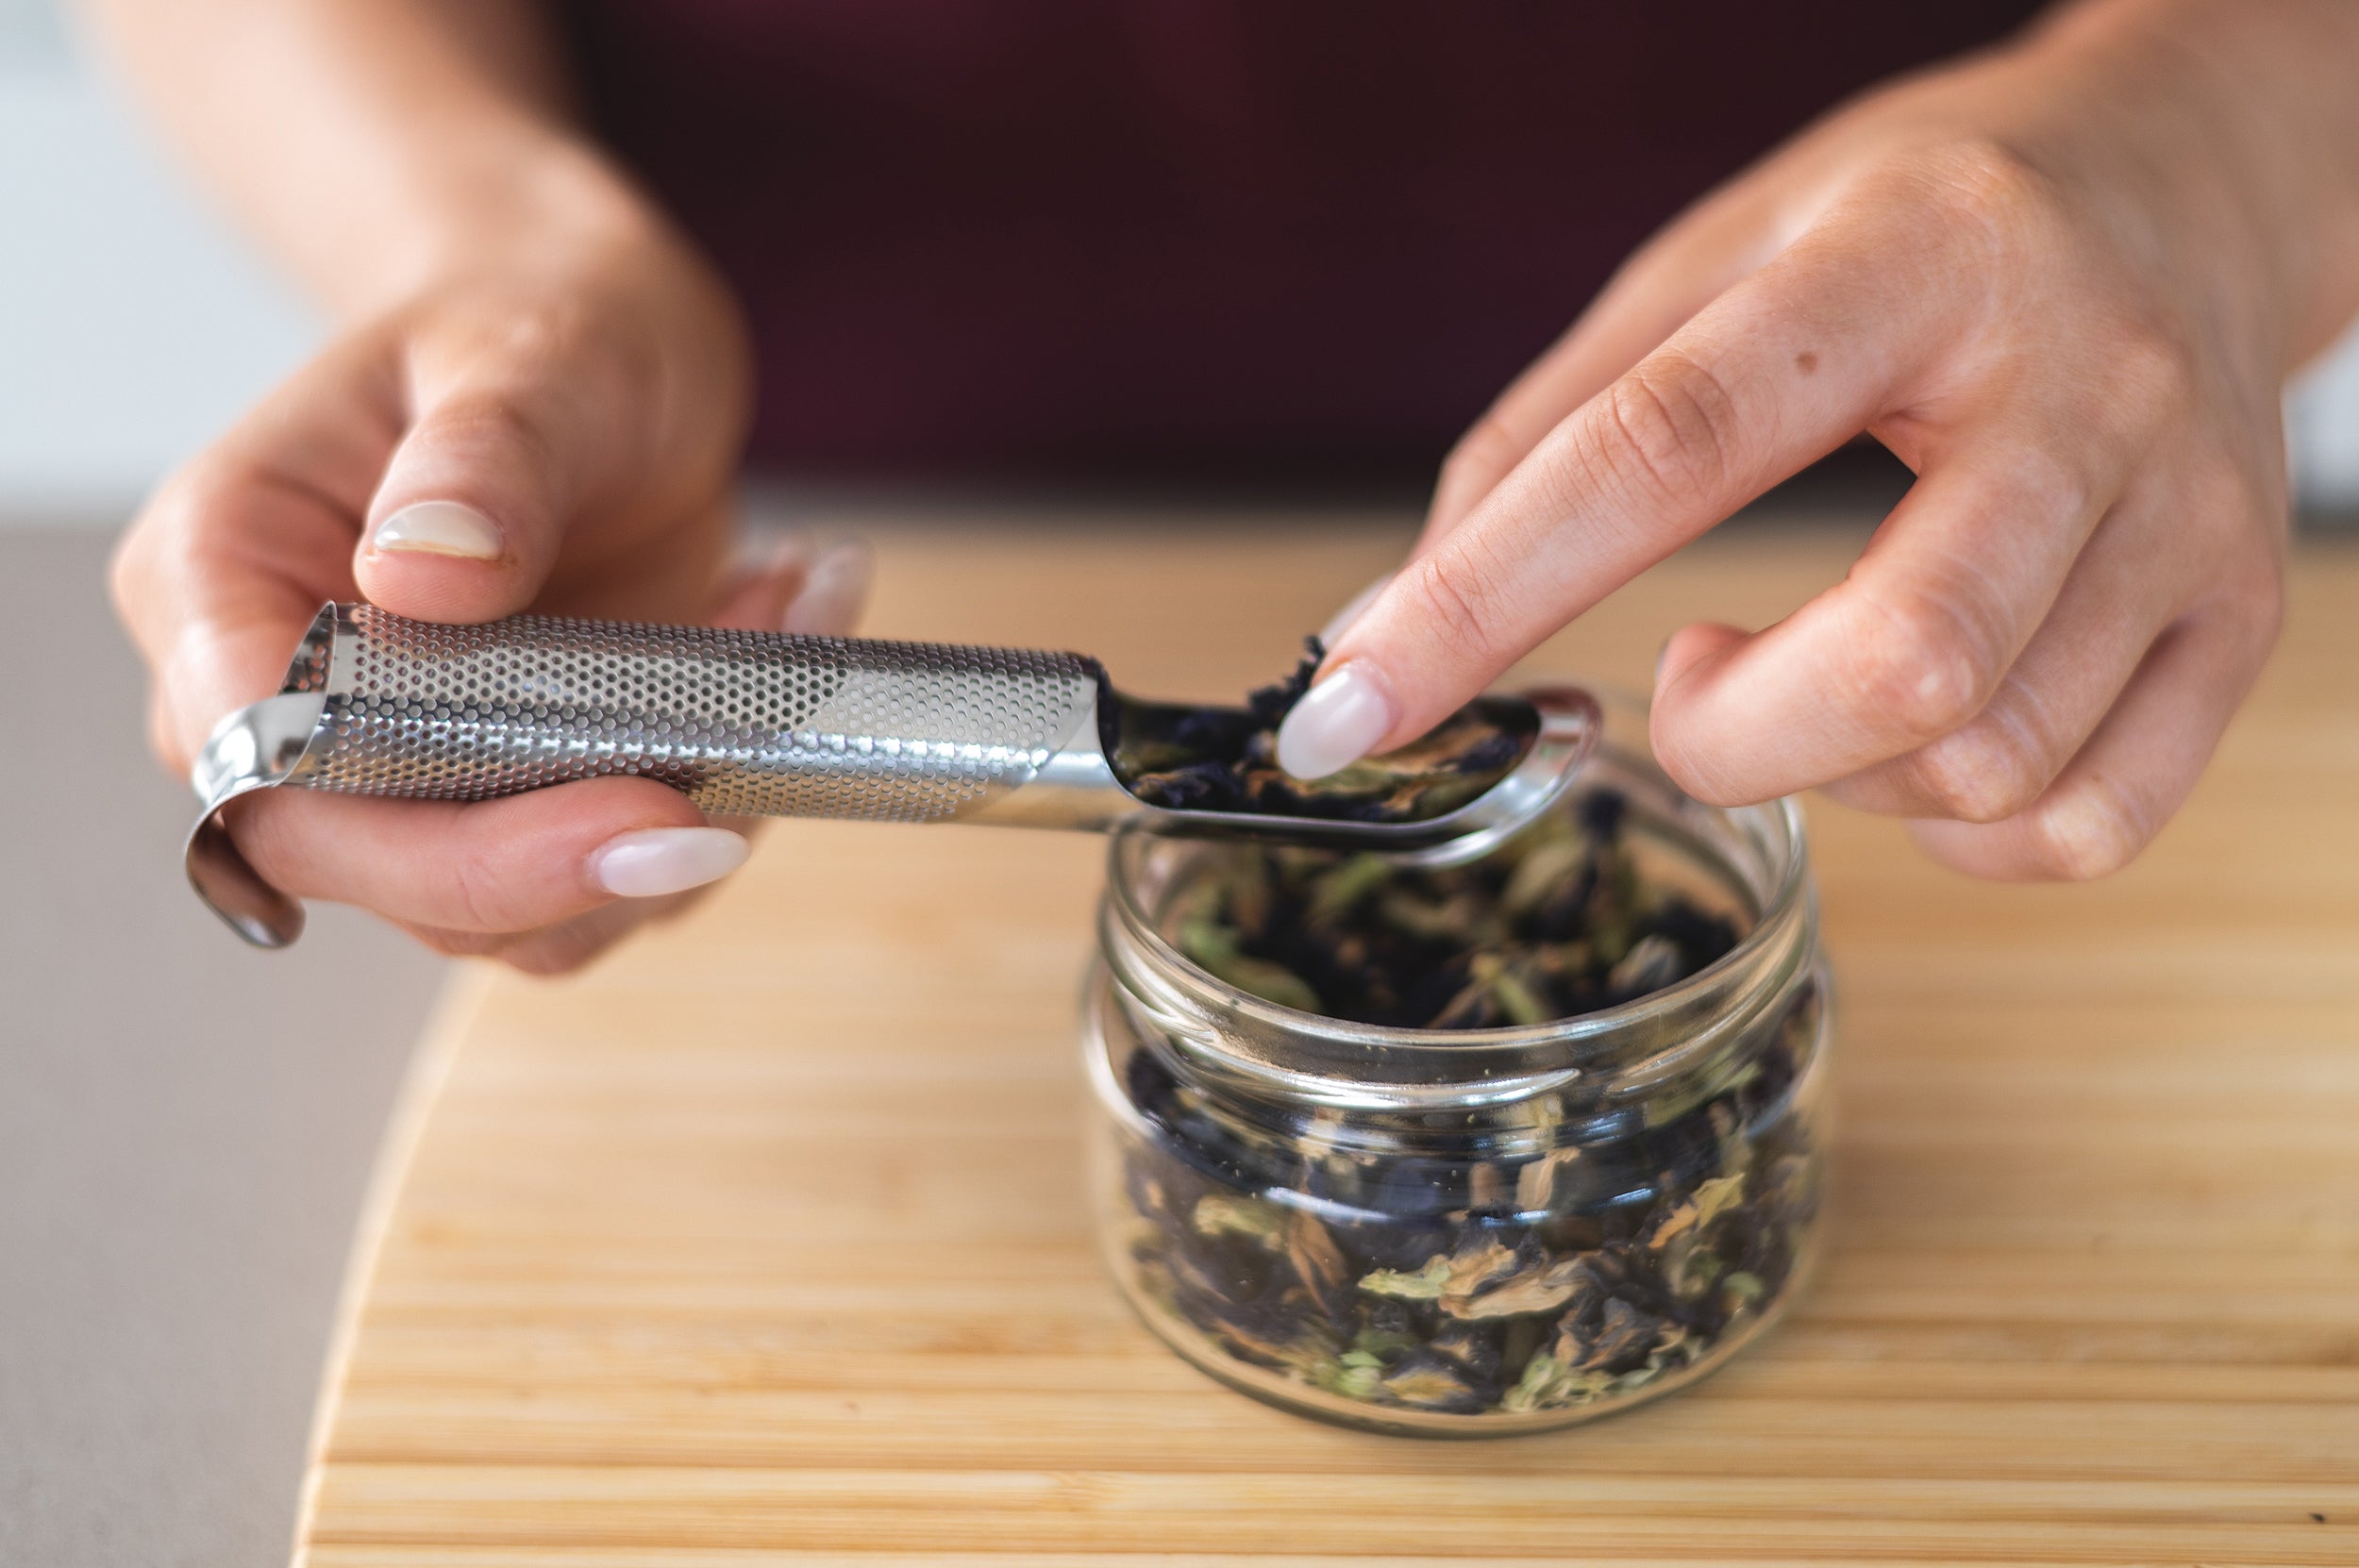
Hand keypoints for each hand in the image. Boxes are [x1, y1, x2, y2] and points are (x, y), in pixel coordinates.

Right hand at [113, 219, 867, 970]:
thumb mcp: (527, 353)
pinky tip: (782, 638)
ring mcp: (400, 760)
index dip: (435, 837)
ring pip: (509, 907)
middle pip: (386, 875)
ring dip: (676, 823)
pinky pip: (602, 867)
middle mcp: (286, 697)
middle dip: (574, 867)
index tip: (619, 806)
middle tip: (734, 809)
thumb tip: (427, 571)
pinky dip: (718, 798)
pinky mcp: (511, 790)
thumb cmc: (528, 320)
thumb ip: (484, 458)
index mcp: (219, 576)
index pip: (268, 769)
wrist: (591, 339)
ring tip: (784, 630)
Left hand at [1279, 2, 2342, 879]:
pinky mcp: (2243, 619)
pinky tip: (1918, 739)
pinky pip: (2085, 825)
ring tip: (1816, 671)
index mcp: (1907, 260)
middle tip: (1690, 675)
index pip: (1670, 446)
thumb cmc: (1919, 225)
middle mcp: (2080, 385)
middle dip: (1729, 737)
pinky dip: (1958, 834)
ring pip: (1987, 762)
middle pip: (1902, 661)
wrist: (2189, 178)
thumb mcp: (1714, 258)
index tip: (1345, 712)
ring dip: (1837, 776)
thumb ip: (1551, 430)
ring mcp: (2185, 515)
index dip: (1487, 596)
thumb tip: (1395, 618)